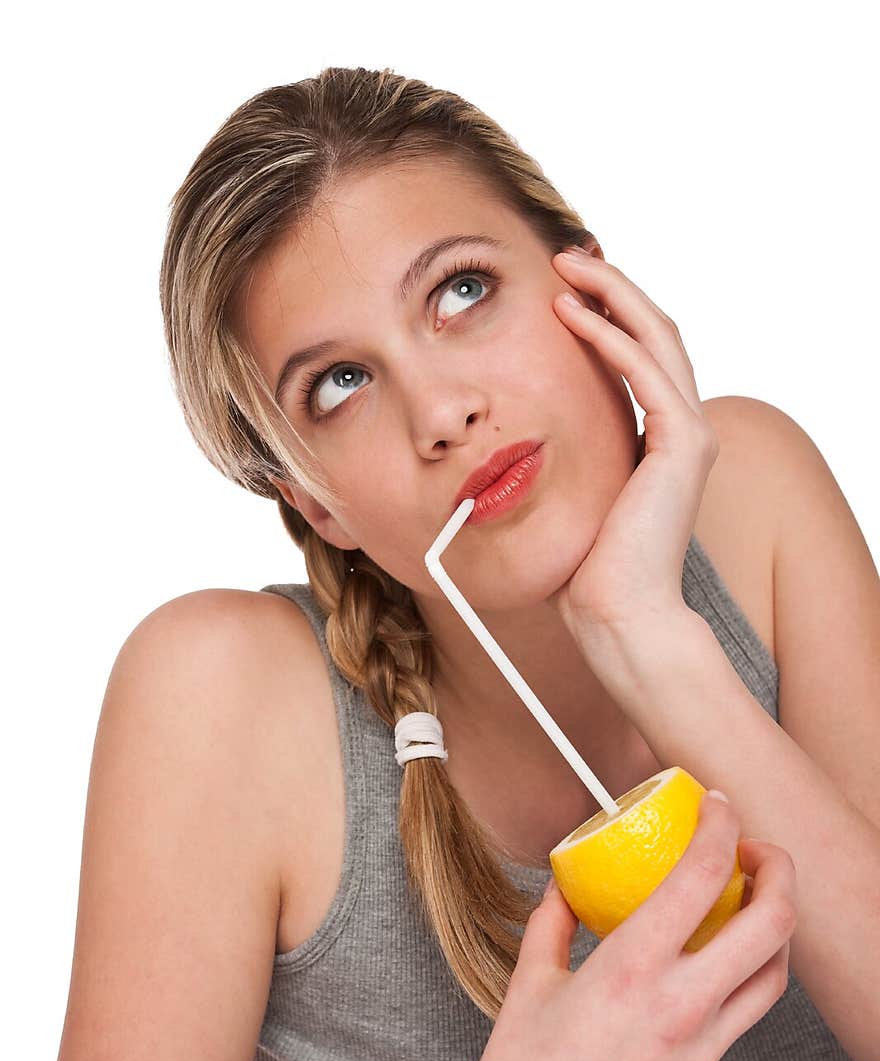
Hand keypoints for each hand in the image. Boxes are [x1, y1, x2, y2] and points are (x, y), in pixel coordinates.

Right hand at [449, 792, 795, 1060]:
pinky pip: (736, 1021)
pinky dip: (734, 984)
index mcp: (632, 969)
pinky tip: (701, 974)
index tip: (720, 805)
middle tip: (758, 852)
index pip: (703, 876)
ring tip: (749, 907)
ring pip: (774, 978)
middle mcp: (680, 1007)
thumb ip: (553, 922)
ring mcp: (701, 1049)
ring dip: (774, 931)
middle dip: (780, 872)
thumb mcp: (529, 984)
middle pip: (774, 924)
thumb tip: (567, 882)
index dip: (723, 827)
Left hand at [549, 248, 720, 640]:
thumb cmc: (584, 570)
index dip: (607, 314)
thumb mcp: (570, 495)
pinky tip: (569, 314)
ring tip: (566, 266)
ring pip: (656, 335)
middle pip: (655, 331)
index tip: (562, 288)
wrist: (615, 614)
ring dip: (611, 294)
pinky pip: (645, 370)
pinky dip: (609, 336)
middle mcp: (683, 430)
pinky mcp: (683, 445)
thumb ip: (562, 457)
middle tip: (564, 257)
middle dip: (611, 288)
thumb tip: (509, 444)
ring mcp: (689, 435)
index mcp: (660, 440)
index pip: (641, 355)